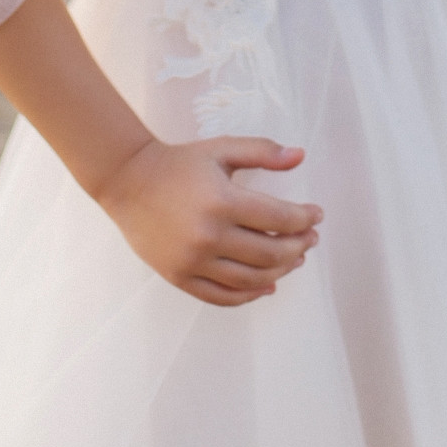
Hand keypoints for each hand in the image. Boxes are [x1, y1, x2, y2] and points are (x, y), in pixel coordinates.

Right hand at [98, 135, 323, 306]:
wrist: (129, 182)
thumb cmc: (180, 162)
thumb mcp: (222, 149)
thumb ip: (262, 151)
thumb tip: (300, 156)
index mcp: (222, 201)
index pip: (278, 219)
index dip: (304, 219)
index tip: (317, 215)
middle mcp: (209, 236)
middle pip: (269, 253)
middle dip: (298, 246)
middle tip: (311, 238)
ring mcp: (193, 261)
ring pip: (250, 279)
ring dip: (280, 271)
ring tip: (295, 259)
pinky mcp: (180, 277)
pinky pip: (222, 297)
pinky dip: (249, 295)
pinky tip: (267, 285)